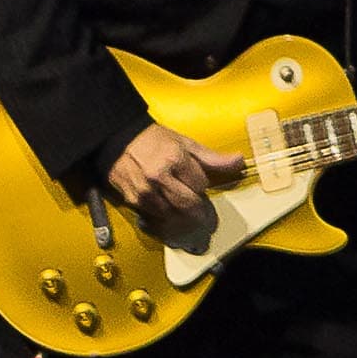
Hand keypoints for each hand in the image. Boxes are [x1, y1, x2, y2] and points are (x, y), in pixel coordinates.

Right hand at [104, 125, 220, 243]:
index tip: (201, 185)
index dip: (203, 186)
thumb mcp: (185, 143)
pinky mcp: (132, 200)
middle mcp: (158, 177)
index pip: (201, 185)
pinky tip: (170, 214)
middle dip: (199, 211)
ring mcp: (144, 190)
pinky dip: (165, 218)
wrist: (118, 139)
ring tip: (188, 214)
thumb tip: (239, 161)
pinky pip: (154, 216)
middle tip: (205, 216)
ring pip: (172, 214)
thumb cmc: (153, 140)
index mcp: (175, 160)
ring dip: (182, 217)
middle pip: (188, 205)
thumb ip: (212, 157)